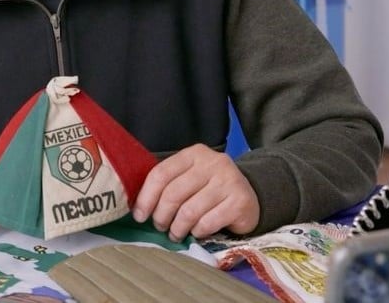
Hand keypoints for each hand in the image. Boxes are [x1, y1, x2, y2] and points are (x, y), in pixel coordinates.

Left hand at [131, 144, 259, 240]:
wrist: (250, 196)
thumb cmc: (210, 188)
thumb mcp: (190, 177)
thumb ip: (168, 183)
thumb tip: (138, 206)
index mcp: (194, 154)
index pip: (161, 173)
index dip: (146, 197)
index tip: (139, 215)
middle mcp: (213, 163)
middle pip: (173, 193)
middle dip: (161, 215)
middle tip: (159, 226)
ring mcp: (228, 181)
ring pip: (189, 211)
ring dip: (177, 228)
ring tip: (175, 233)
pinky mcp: (240, 202)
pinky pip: (207, 223)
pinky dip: (197, 232)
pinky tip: (196, 232)